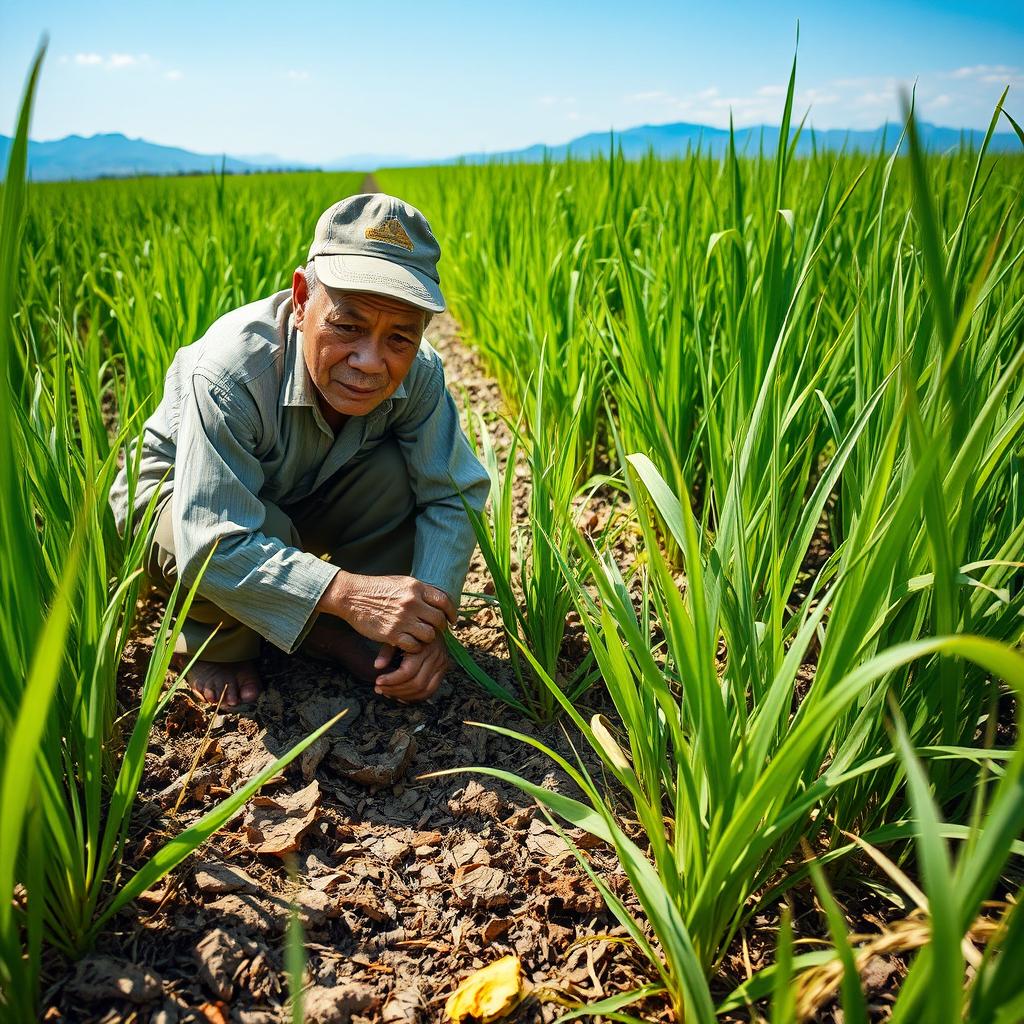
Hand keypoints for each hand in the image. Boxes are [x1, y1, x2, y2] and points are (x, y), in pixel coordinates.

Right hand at [320, 572, 455, 652]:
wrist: (352, 596)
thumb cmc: (376, 589)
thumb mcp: (401, 582)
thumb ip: (419, 591)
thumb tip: (437, 600)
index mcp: (416, 587)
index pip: (444, 600)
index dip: (451, 612)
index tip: (452, 620)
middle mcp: (412, 602)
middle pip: (438, 620)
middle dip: (440, 627)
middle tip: (435, 630)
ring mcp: (403, 618)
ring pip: (429, 635)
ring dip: (427, 639)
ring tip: (421, 637)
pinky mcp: (392, 633)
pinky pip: (414, 646)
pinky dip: (414, 647)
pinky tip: (409, 644)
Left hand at [373, 637, 447, 702]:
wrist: (430, 623)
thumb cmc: (410, 630)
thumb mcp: (396, 636)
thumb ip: (386, 651)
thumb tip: (377, 666)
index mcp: (424, 646)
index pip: (408, 672)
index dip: (391, 680)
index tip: (378, 682)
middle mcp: (436, 656)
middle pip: (416, 684)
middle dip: (395, 690)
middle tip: (379, 689)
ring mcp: (442, 664)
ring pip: (424, 690)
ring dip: (404, 696)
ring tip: (388, 693)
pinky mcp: (443, 670)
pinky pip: (430, 690)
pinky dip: (416, 697)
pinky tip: (401, 695)